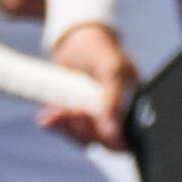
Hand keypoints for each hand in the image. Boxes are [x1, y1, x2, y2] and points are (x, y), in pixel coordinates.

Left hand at [43, 19, 133, 150]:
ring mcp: (97, 118)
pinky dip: (57, 124)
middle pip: (103, 141)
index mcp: (134, 105)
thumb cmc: (100, 49)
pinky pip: (69, 130)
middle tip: (71, 112)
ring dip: (67, 128)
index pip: (127, 137)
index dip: (109, 138)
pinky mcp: (78, 117)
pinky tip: (47, 117)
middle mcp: (118, 116)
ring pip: (84, 138)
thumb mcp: (111, 68)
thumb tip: (112, 130)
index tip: (90, 124)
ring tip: (54, 114)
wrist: (75, 40)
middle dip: (83, 130)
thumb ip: (113, 98)